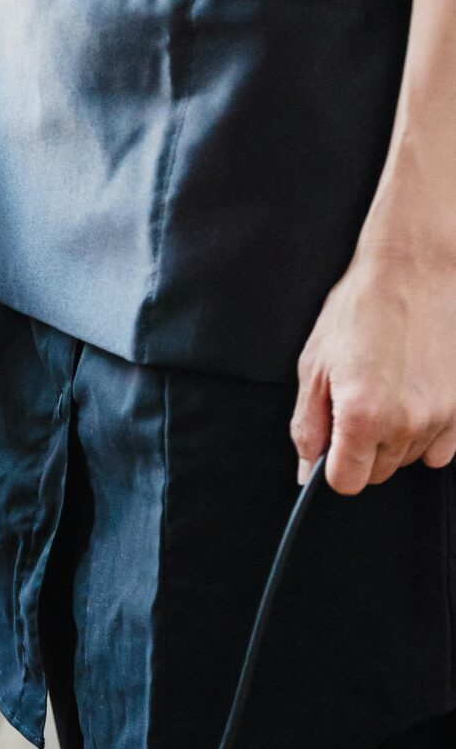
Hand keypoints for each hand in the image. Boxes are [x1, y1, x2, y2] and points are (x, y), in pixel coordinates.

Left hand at [292, 238, 455, 495]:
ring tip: (390, 392)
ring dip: (395, 439)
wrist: (417, 265)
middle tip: (361, 404)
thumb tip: (306, 471)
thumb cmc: (362, 307)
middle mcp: (407, 423)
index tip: (335, 446)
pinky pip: (443, 449)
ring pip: (409, 458)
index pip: (346, 483)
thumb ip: (308, 426)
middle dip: (364, 450)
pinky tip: (416, 401)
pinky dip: (428, 435)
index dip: (335, 467)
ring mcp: (441, 415)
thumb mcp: (315, 365)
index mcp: (363, 416)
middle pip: (379, 473)